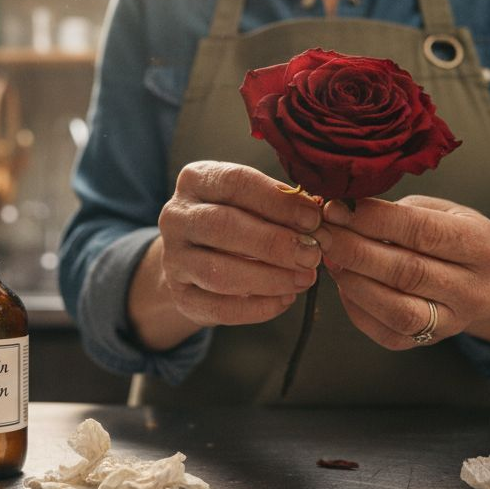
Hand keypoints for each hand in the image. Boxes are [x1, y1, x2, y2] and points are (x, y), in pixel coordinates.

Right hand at [154, 161, 322, 328]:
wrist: (193, 257)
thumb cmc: (234, 219)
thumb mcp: (249, 201)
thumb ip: (278, 205)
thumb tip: (316, 221)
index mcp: (195, 180)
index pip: (236, 182)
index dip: (277, 201)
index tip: (313, 218)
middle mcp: (177, 216)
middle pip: (223, 226)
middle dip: (274, 243)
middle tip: (313, 254)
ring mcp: (173, 258)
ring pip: (219, 272)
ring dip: (270, 278)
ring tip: (305, 279)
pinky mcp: (180, 296)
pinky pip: (219, 308)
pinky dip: (257, 307)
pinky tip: (285, 300)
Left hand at [311, 195, 489, 349]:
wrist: (478, 278)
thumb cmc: (449, 234)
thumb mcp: (439, 211)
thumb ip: (399, 211)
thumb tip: (344, 210)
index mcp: (483, 246)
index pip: (423, 232)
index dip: (376, 220)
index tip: (340, 209)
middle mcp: (474, 289)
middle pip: (408, 272)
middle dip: (356, 250)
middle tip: (323, 233)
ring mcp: (454, 321)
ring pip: (397, 309)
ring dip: (354, 281)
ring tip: (330, 257)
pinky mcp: (430, 341)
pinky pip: (388, 332)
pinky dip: (357, 307)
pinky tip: (343, 282)